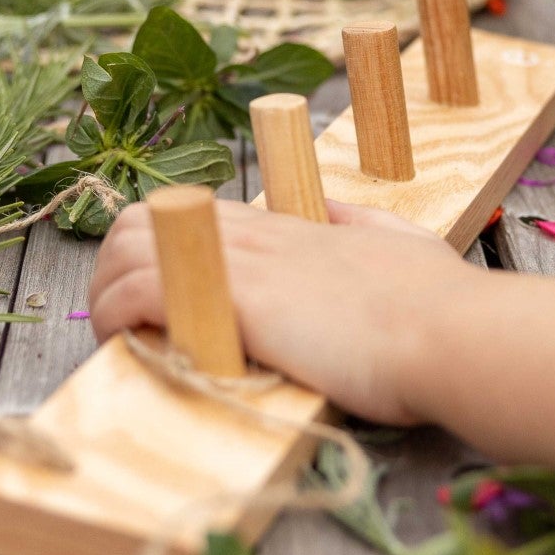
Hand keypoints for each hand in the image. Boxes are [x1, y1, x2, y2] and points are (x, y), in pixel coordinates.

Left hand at [87, 198, 473, 424]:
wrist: (448, 333)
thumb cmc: (437, 304)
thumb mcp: (400, 245)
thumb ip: (360, 226)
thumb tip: (332, 211)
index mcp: (291, 226)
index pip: (195, 214)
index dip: (162, 249)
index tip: (160, 297)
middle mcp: (256, 234)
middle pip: (146, 217)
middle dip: (116, 266)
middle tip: (123, 320)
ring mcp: (239, 260)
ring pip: (128, 247)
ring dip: (106, 293)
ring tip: (116, 336)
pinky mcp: (229, 297)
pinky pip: (139, 290)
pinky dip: (115, 315)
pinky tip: (126, 343)